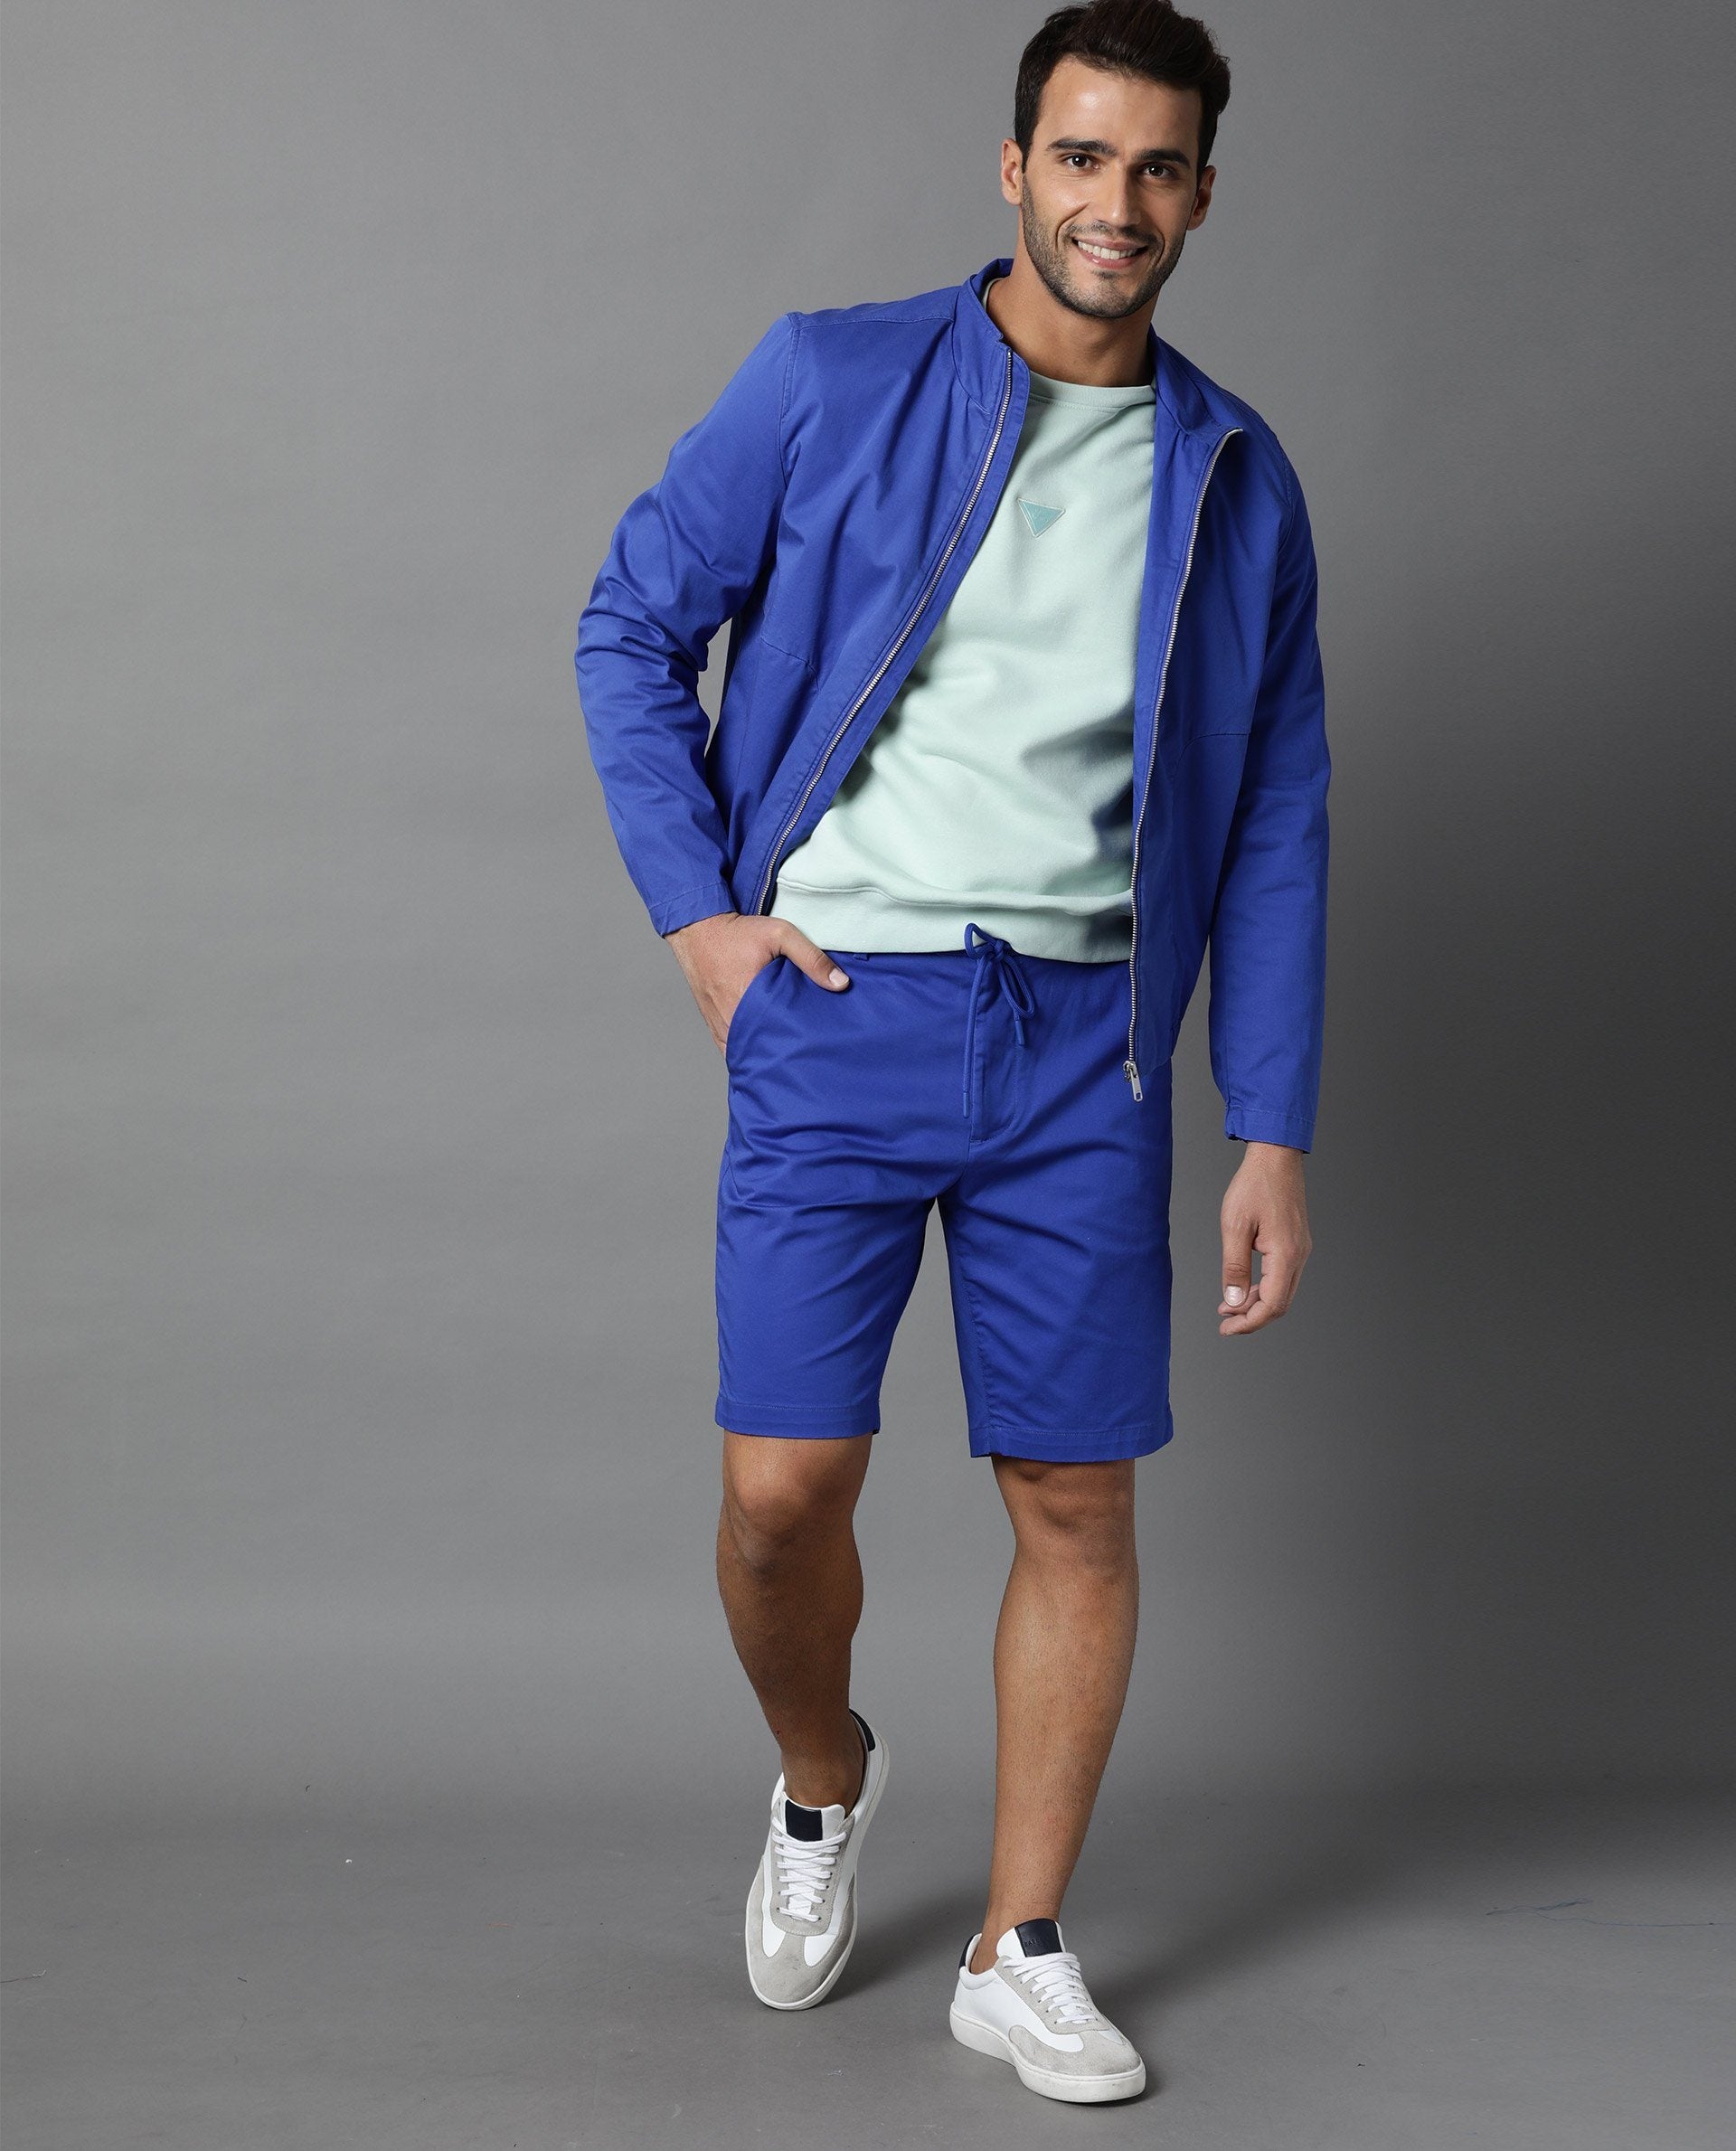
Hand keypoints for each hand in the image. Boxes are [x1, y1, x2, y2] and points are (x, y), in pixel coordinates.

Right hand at [662, 912, 851, 1054]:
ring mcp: (720, 1025)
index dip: (797, 1047)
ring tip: (787, 1055)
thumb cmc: (738, 932)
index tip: (814, 1049)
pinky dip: (746, 1052)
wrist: (698, 928)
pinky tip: (763, 1053)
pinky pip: (730, 1049)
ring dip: (764, 1054)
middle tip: (806, 1055)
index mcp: (748, 1001)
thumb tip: (841, 984)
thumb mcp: (780, 934)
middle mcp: (731, 1019)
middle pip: (763, 1050)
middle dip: (783, 1054)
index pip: (778, 1038)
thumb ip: (811, 958)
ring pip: (745, 1053)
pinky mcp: (713, 1024)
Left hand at [1218, 1141, 1311, 1335]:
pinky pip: (1282, 1276)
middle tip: (1224, 1322)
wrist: (1275, 1158)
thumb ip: (1234, 1267)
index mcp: (1285, 1254)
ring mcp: (1300, 1250)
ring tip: (1228, 1306)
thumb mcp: (1234, 1226)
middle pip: (1280, 1304)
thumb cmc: (1254, 1185)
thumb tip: (1234, 1301)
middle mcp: (1298, 1255)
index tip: (1226, 1329)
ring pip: (1282, 1291)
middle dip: (1251, 1317)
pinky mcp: (1295, 1243)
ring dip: (1256, 1303)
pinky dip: (1263, 1287)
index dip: (1249, 1323)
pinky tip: (1243, 1287)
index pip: (1271, 1304)